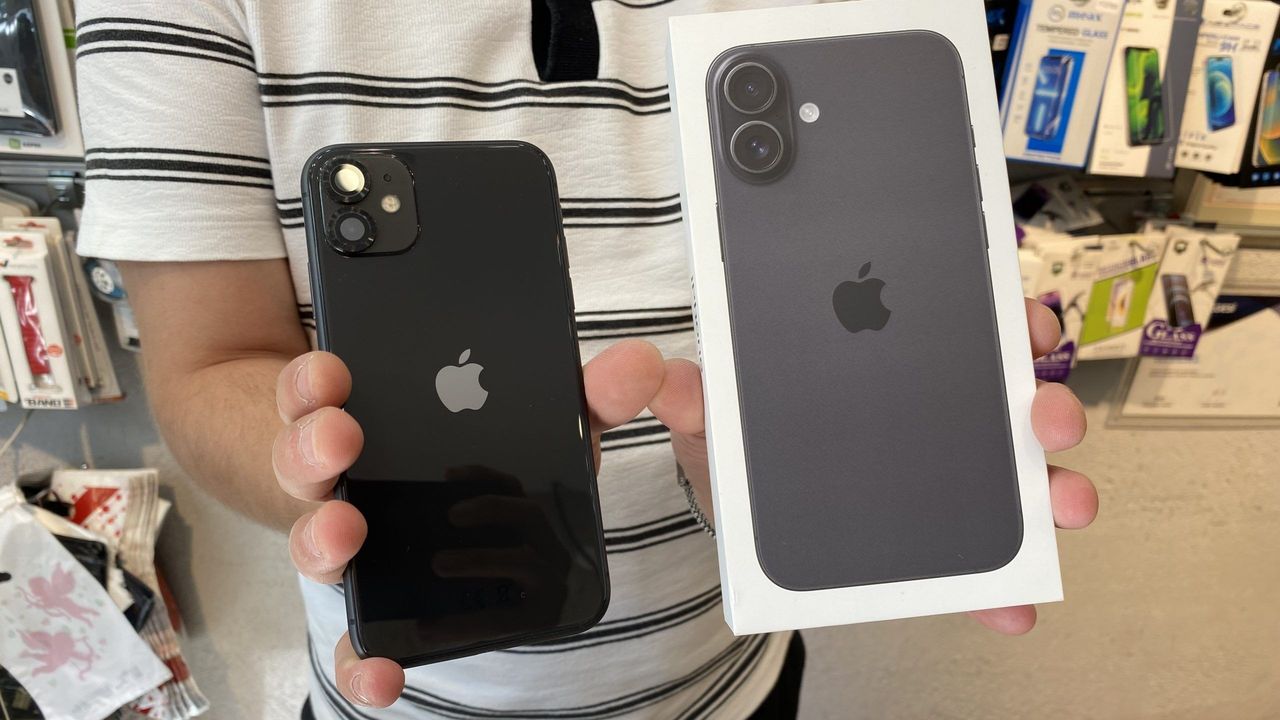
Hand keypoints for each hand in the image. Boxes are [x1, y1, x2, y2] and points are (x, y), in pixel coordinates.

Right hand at [271, 340, 667, 706]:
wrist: (464, 518)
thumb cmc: (492, 454)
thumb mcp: (543, 419)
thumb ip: (590, 394)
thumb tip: (640, 363)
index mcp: (372, 418)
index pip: (322, 389)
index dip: (314, 379)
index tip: (333, 369)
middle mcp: (346, 479)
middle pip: (301, 459)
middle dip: (311, 445)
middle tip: (342, 435)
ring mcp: (353, 544)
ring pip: (312, 540)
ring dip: (320, 536)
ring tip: (347, 531)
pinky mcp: (377, 608)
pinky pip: (352, 639)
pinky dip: (361, 658)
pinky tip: (383, 674)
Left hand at [648, 297, 1097, 635]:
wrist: (738, 530)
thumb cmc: (739, 449)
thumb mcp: (709, 416)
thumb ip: (688, 396)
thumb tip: (662, 377)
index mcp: (883, 358)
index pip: (957, 319)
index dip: (1002, 316)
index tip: (1026, 326)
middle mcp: (931, 410)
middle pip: (1009, 392)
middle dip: (1044, 399)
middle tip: (1045, 415)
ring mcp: (945, 476)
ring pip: (1018, 472)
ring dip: (1053, 485)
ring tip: (1059, 501)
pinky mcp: (939, 541)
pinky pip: (982, 558)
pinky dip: (1003, 584)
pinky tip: (1010, 603)